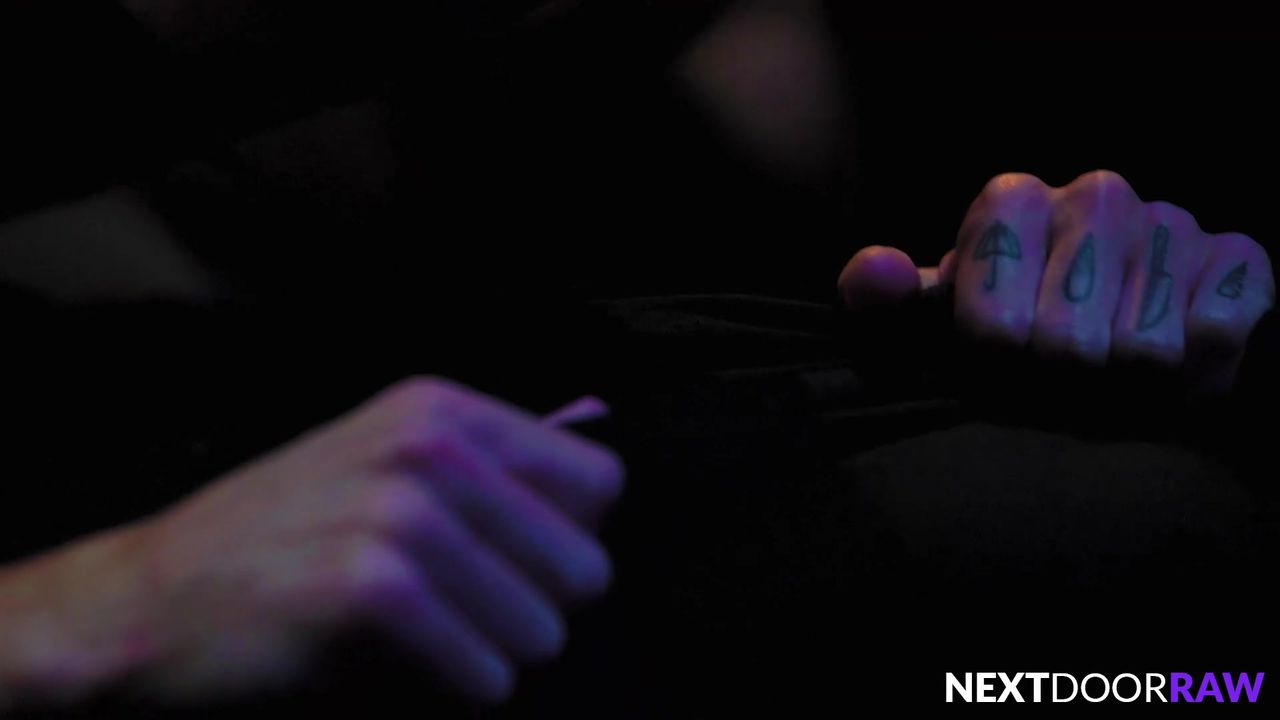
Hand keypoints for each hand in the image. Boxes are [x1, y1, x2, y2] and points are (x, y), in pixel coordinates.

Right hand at [0, 377, 622, 707]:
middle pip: (584, 567)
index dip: (569, 539)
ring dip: (491, 657)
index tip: (516, 565)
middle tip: (457, 615)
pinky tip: (393, 669)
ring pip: (543, 631)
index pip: (601, 482)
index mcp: (443, 412)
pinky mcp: (372, 591)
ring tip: (419, 639)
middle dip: (533, 610)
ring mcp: (400, 516)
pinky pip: (488, 676)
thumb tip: (603, 503)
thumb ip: (489, 476)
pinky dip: (454, 691)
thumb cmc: (280, 544)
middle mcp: (429, 448)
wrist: (149, 605)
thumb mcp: (381, 467)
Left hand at [838, 171, 1274, 391]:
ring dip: (1122, 394)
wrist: (1113, 351)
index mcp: (1011, 203)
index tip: (997, 371)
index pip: (991, 323)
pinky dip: (1190, 385)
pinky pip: (1213, 343)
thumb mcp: (932, 331)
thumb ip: (888, 311)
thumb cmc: (1006, 336)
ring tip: (1107, 384)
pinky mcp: (1238, 259)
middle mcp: (1094, 195)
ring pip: (1144, 354)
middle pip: (1068, 345)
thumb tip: (877, 273)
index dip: (993, 373)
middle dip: (1057, 391)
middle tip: (1056, 389)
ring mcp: (1170, 222)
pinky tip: (1166, 377)